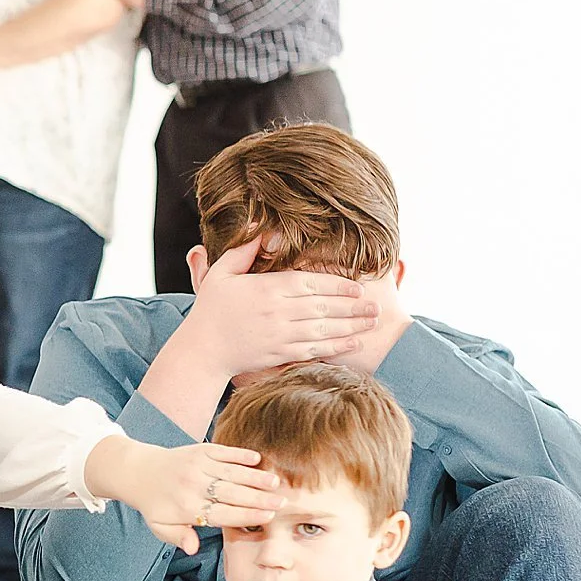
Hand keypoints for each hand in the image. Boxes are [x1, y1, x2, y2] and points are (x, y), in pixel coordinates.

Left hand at [86, 435, 282, 555]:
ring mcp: (197, 466)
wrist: (138, 471)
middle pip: (232, 494)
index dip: (247, 516)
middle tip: (283, 502)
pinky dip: (240, 455)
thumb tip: (192, 549)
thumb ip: (179, 537)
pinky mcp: (199, 450)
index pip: (223, 514)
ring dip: (255, 477)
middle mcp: (193, 486)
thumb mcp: (161, 527)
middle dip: (259, 499)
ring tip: (276, 482)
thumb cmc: (155, 504)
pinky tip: (258, 459)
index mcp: (187, 508)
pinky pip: (223, 452)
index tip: (269, 517)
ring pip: (231, 473)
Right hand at [177, 239, 380, 377]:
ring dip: (352, 325)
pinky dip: (337, 348)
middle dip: (354, 306)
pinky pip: (315, 350)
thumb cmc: (211, 309)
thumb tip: (262, 226)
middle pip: (325, 306)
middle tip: (378, 305)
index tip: (359, 286)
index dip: (339, 284)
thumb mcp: (221, 272)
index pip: (312, 283)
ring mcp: (281, 335)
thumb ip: (244, 250)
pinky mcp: (280, 354)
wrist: (202, 350)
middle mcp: (279, 311)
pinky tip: (355, 343)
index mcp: (268, 288)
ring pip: (325, 329)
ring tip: (373, 322)